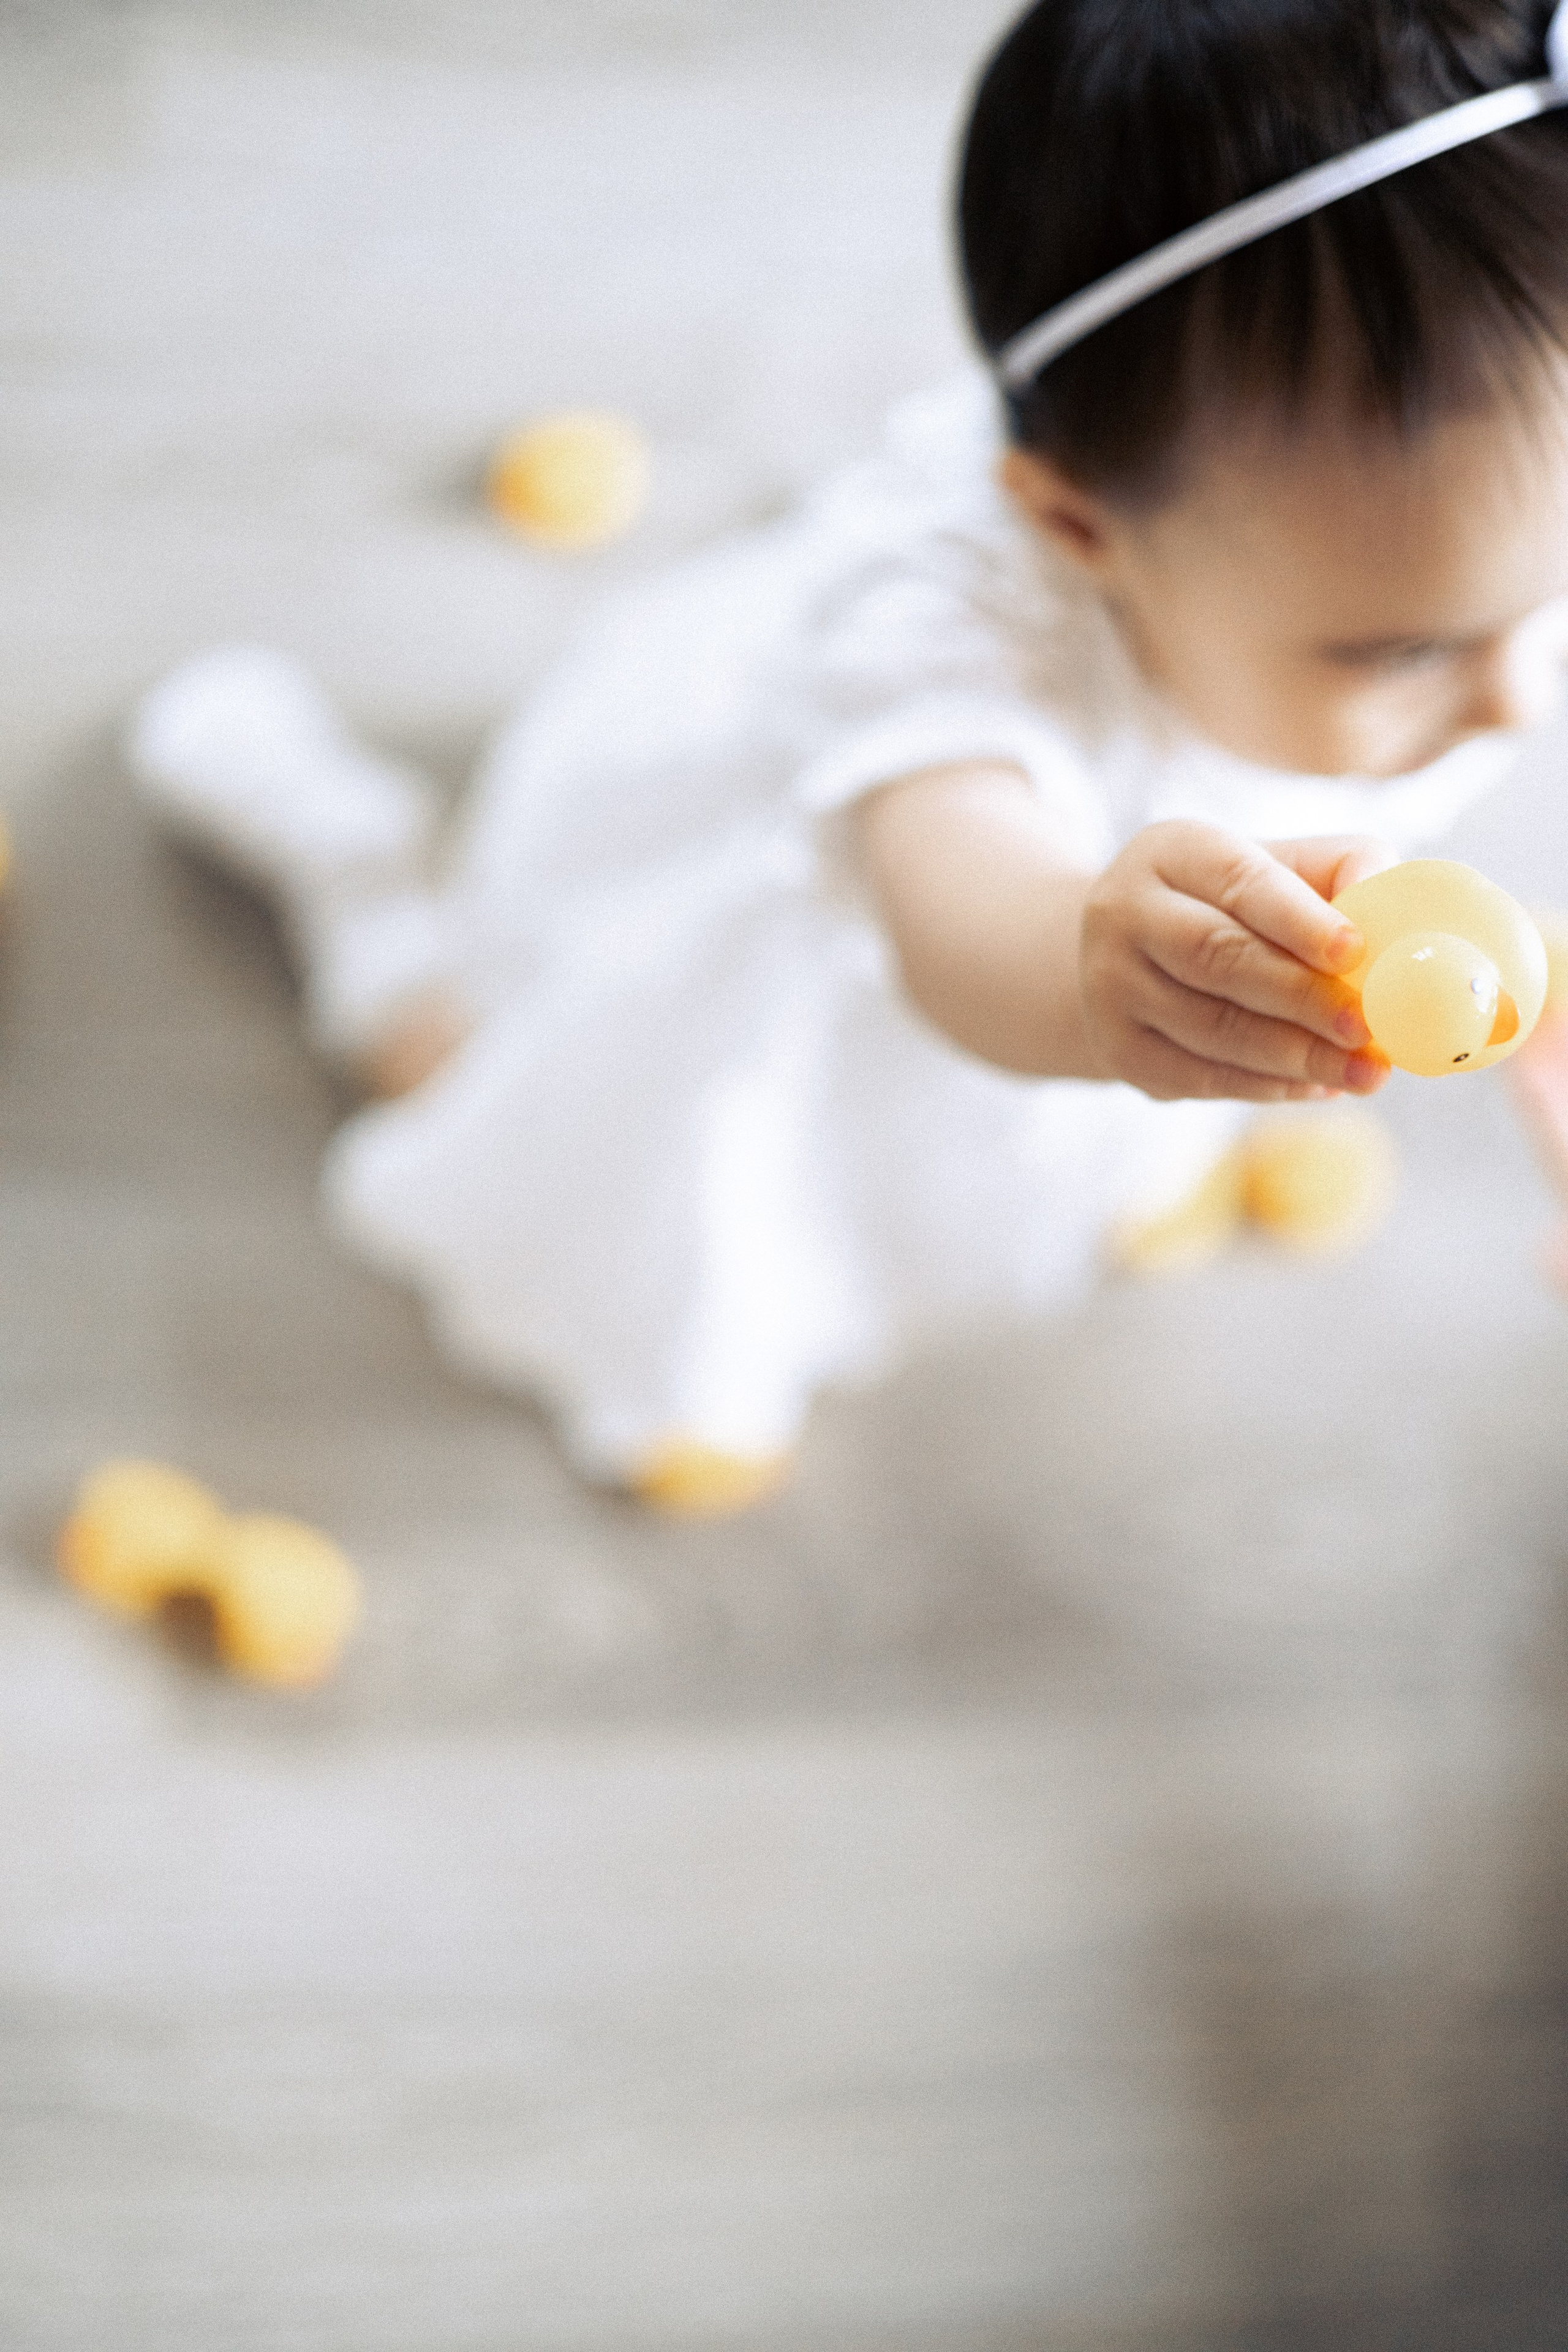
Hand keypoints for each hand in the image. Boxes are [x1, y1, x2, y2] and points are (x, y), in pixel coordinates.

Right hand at [1080, 822, 1395, 1103]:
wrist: (1133, 952)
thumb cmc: (1238, 903)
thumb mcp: (1284, 866)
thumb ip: (1348, 873)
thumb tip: (1397, 920)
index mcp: (1172, 851)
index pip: (1238, 883)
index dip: (1299, 921)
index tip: (1357, 953)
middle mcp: (1124, 912)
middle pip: (1217, 959)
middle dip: (1302, 999)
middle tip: (1368, 1028)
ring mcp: (1110, 985)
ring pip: (1211, 1029)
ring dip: (1296, 1057)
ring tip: (1365, 1072)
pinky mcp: (1117, 1049)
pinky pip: (1200, 1077)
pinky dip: (1267, 1087)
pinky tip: (1318, 1086)